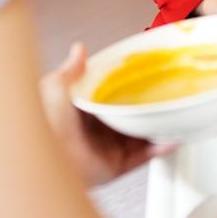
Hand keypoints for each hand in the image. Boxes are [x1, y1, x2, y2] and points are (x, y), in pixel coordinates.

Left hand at [40, 43, 168, 185]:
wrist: (46, 159)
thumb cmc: (43, 124)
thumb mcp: (54, 87)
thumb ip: (70, 70)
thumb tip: (78, 50)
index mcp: (79, 110)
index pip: (106, 95)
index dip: (124, 87)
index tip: (142, 77)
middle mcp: (93, 130)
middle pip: (126, 116)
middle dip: (145, 108)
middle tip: (162, 95)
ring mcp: (104, 149)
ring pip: (139, 137)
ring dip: (157, 128)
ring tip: (172, 115)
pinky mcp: (113, 166)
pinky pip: (141, 157)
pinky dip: (158, 149)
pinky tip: (170, 139)